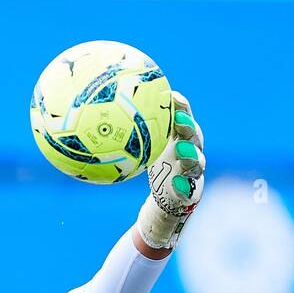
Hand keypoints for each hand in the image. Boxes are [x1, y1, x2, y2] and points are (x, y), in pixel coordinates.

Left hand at [137, 90, 205, 250]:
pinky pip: (190, 188)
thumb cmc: (152, 165)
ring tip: (181, 150)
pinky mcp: (192, 190)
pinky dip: (184, 185)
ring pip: (197, 161)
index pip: (184, 118)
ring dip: (191, 154)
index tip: (173, 96)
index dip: (181, 106)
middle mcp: (190, 150)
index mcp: (179, 137)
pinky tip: (176, 183)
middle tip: (178, 120)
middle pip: (194, 136)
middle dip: (188, 126)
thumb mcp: (139, 147)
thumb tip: (96, 110)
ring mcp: (193, 171)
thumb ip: (126, 131)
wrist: (165, 197)